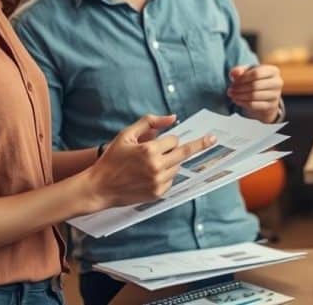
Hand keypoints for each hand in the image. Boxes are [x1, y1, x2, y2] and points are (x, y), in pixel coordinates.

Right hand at [84, 114, 214, 210]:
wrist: (99, 187)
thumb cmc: (112, 159)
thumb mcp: (126, 135)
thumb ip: (149, 122)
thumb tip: (173, 117)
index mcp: (149, 150)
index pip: (174, 140)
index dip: (168, 139)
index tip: (167, 140)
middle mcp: (156, 167)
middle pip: (184, 153)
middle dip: (195, 146)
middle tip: (213, 139)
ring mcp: (158, 182)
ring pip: (177, 166)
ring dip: (171, 162)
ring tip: (151, 164)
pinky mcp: (158, 194)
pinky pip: (171, 180)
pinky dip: (166, 175)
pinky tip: (149, 175)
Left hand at [228, 65, 282, 122]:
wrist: (266, 97)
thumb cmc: (256, 81)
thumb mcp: (249, 72)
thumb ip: (240, 70)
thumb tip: (234, 73)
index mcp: (273, 71)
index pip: (256, 73)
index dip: (243, 78)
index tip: (233, 81)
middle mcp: (277, 82)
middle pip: (255, 85)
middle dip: (240, 88)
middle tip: (230, 90)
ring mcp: (276, 95)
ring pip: (254, 96)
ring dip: (239, 96)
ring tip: (232, 95)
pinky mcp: (271, 106)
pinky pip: (254, 105)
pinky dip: (243, 103)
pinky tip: (236, 100)